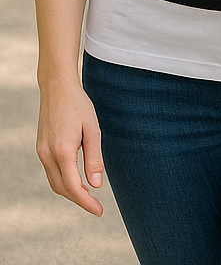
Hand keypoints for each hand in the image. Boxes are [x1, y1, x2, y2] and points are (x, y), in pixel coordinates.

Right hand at [36, 82, 104, 216]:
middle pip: (61, 189)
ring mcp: (41, 152)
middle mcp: (47, 155)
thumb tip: (96, 185)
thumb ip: (94, 159)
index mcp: (62, 151)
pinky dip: (63, 179)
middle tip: (96, 206)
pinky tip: (76, 178)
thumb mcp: (93, 129)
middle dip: (78, 199)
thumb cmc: (78, 105)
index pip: (73, 187)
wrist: (57, 88)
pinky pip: (51, 171)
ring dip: (70, 191)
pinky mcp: (41, 148)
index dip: (86, 202)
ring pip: (54, 182)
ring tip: (88, 194)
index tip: (99, 211)